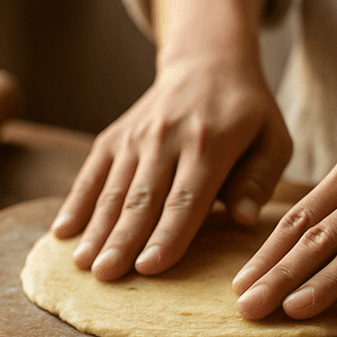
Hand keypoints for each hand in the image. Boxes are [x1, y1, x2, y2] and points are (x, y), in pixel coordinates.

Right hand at [51, 53, 291, 279]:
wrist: (207, 61)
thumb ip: (260, 179)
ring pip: (114, 189)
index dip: (167, 234)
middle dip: (122, 239)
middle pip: (142, 197)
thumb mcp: (273, 138)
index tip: (150, 267)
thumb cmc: (247, 112)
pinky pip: (93, 172)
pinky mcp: (115, 136)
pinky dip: (76, 202)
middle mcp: (167, 138)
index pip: (186, 198)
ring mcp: (136, 137)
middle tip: (105, 275)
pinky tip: (62, 232)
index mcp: (211, 143)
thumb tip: (245, 220)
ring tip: (82, 264)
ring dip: (96, 228)